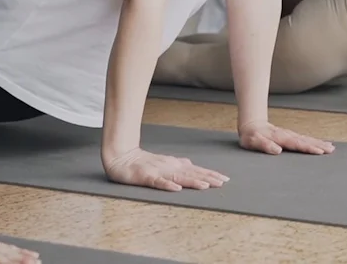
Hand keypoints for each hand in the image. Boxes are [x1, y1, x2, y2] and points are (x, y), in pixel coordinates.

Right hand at [103, 147, 228, 191]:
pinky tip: (176, 189)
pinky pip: (158, 182)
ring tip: (205, 186)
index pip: (196, 170)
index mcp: (175, 165)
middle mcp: (170, 167)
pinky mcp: (146, 177)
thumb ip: (178, 165)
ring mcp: (158, 171)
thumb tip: (193, 164)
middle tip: (222, 183)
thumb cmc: (144, 162)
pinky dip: (167, 185)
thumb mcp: (165, 163)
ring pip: (178, 177)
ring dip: (192, 182)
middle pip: (191, 174)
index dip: (211, 174)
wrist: (121, 157)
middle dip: (207, 178)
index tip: (225, 179)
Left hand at [238, 120, 334, 154]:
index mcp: (280, 138)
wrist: (252, 125)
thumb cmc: (251, 136)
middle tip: (331, 150)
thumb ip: (265, 145)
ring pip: (307, 139)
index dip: (308, 148)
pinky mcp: (291, 136)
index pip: (297, 144)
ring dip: (319, 143)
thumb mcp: (253, 141)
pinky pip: (305, 139)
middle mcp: (288, 135)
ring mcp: (290, 135)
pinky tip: (321, 144)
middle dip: (319, 145)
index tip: (319, 152)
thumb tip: (277, 150)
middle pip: (305, 141)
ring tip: (331, 147)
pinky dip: (314, 141)